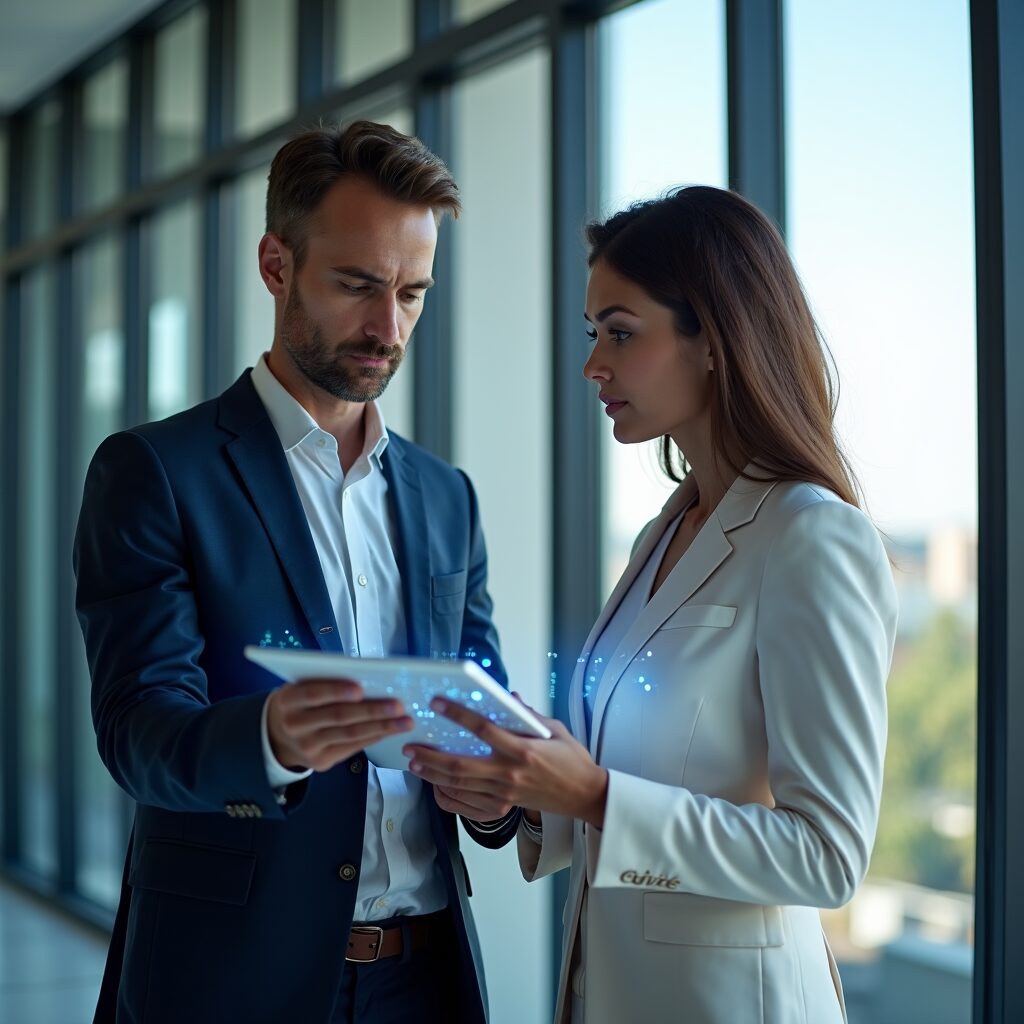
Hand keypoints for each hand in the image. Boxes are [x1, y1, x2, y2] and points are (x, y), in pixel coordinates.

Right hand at [266, 677, 412, 772]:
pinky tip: (390, 730)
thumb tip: (369, 679)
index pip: (313, 694)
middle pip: (338, 717)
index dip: (337, 691)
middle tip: (398, 706)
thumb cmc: (300, 702)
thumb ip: (325, 682)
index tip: (361, 689)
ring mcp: (308, 747)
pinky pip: (352, 748)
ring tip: (405, 721)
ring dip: (381, 727)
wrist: (278, 736)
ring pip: (349, 735)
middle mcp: (295, 726)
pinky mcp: (321, 762)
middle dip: (371, 711)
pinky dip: (373, 737)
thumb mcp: (301, 687)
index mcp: (288, 701)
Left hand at [404, 696, 608, 827]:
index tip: (438, 703)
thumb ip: (528, 714)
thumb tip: (507, 697)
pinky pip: (467, 805)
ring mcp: (504, 793)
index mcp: (524, 750)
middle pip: (461, 765)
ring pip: (459, 785)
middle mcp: (510, 773)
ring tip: (414, 763)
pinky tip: (434, 786)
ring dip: (433, 774)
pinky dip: (447, 796)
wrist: (583, 795)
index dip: (458, 714)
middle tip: (411, 745)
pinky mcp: (503, 807)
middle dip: (431, 755)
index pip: (484, 729)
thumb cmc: (571, 760)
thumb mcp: (555, 729)